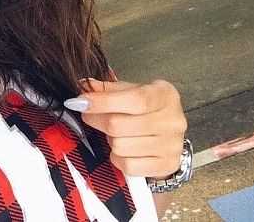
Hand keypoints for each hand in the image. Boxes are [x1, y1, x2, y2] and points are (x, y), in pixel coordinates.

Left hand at [64, 78, 187, 178]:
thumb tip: (84, 86)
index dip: (103, 102)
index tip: (81, 102)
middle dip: (97, 120)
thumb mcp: (132, 90)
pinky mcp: (166, 165)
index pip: (134, 100)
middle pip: (119, 125)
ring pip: (120, 147)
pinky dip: (118, 158)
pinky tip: (123, 149)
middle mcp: (172, 121)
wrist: (171, 133)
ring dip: (110, 140)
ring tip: (116, 133)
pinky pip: (128, 166)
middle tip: (90, 116)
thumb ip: (108, 88)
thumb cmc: (148, 108)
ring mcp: (171, 146)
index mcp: (165, 96)